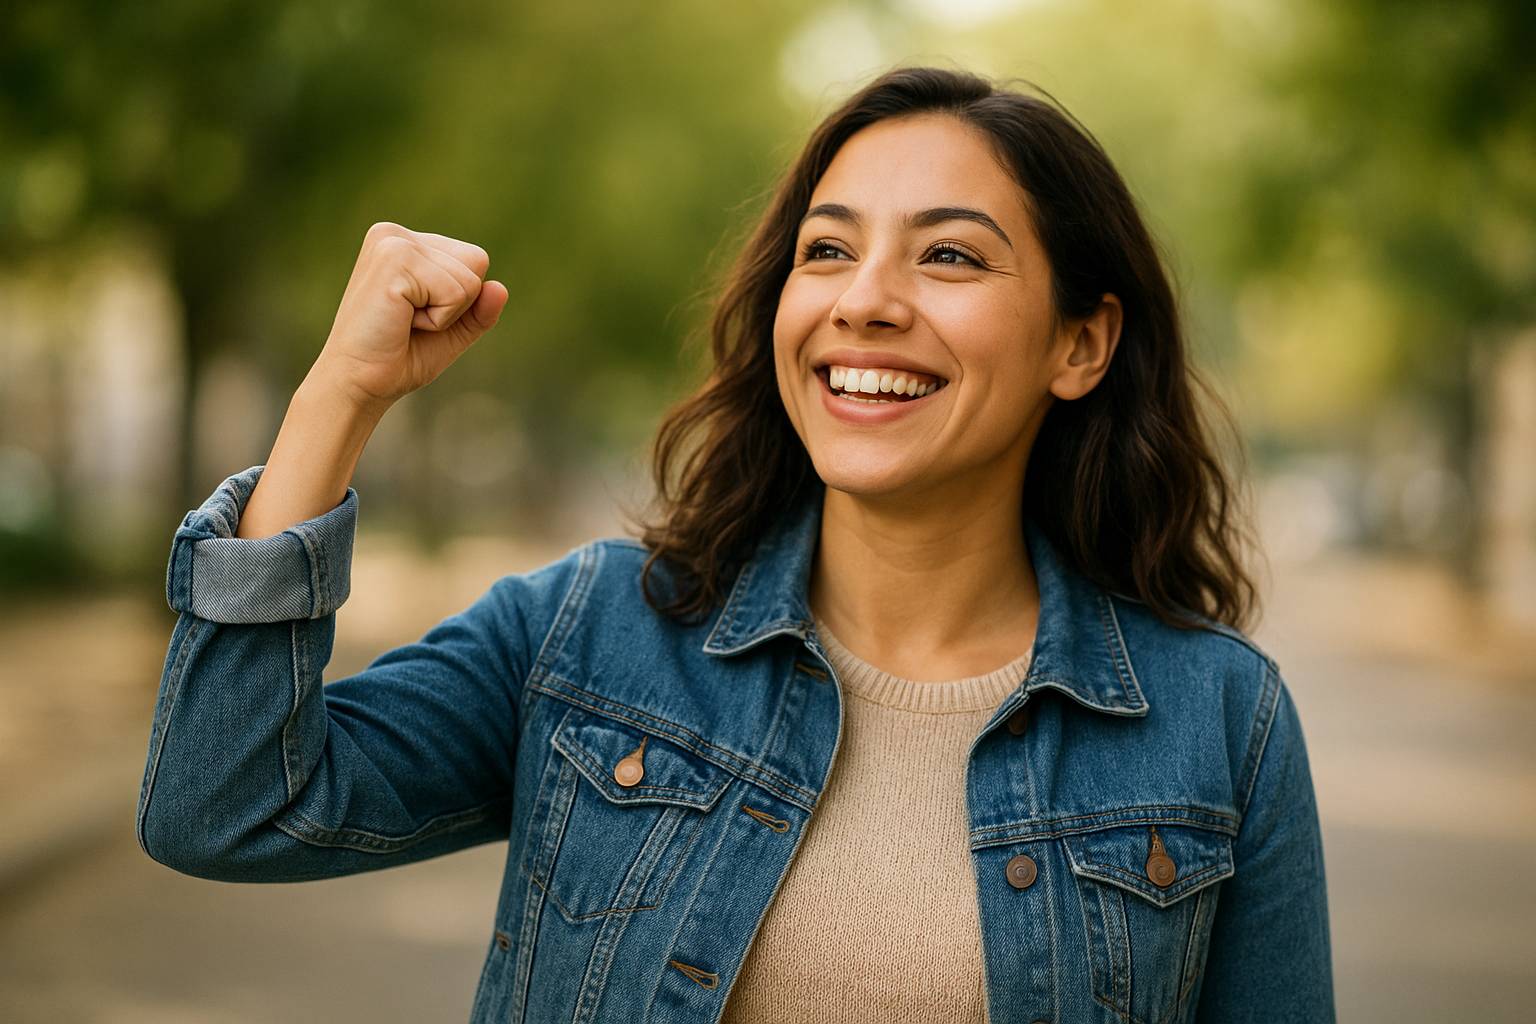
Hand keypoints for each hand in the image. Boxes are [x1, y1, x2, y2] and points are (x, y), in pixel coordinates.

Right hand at [312, 222, 508, 411]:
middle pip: (477, 263)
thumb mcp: (451, 331)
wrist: (357, 383)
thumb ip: (480, 310)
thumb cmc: (398, 358)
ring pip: (469, 280)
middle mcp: (395, 233)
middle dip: (455, 305)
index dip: (460, 300)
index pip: (474, 259)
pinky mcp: (394, 260)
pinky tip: (401, 321)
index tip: (416, 315)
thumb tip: (501, 288)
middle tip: (409, 321)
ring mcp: (393, 242)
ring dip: (445, 314)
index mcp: (405, 241)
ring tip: (403, 321)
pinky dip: (437, 319)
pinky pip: (455, 292)